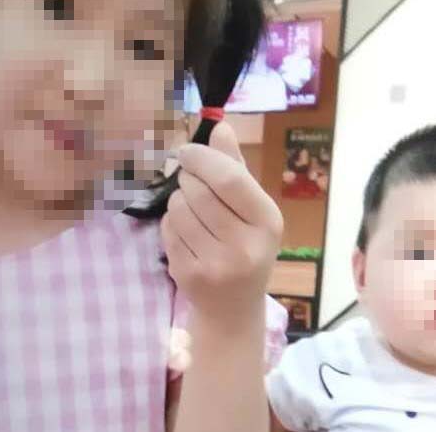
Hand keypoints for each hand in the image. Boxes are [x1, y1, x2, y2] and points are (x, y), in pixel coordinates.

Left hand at [161, 121, 283, 323]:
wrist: (234, 309)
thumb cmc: (245, 244)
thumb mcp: (251, 207)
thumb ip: (236, 166)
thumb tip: (220, 126)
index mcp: (267, 221)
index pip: (229, 179)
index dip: (203, 158)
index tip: (186, 150)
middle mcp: (245, 245)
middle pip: (199, 191)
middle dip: (187, 177)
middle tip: (190, 180)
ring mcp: (215, 264)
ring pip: (178, 208)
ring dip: (178, 200)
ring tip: (193, 210)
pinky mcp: (189, 275)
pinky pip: (167, 229)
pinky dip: (170, 222)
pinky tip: (187, 233)